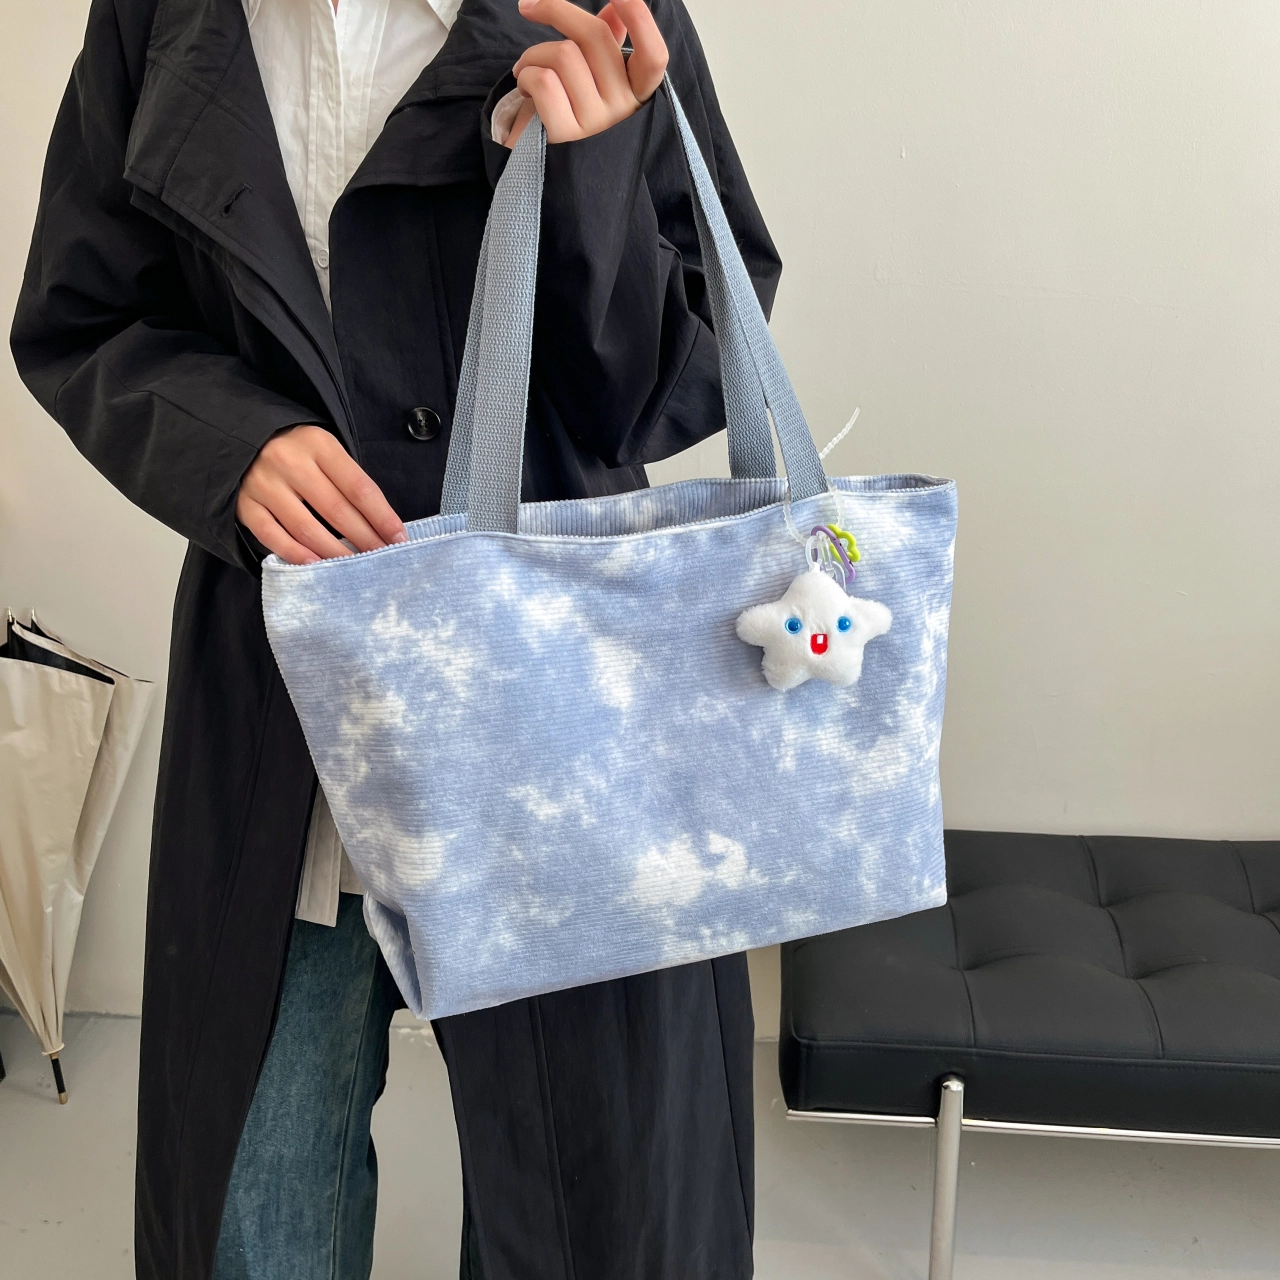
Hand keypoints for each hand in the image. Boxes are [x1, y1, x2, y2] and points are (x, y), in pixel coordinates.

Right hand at [236, 425, 406, 563]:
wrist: (242, 438)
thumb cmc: (297, 450)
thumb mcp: (326, 450)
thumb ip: (348, 480)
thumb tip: (381, 525)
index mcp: (318, 445)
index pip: (359, 488)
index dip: (382, 517)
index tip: (400, 539)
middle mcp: (289, 462)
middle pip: (337, 511)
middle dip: (365, 540)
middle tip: (383, 560)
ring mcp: (264, 484)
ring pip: (306, 529)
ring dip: (335, 553)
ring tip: (355, 569)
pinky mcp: (246, 505)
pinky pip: (272, 537)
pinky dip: (296, 555)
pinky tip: (316, 566)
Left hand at [506, 0, 667, 147]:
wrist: (541, 162)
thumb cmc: (569, 109)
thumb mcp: (593, 78)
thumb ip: (607, 43)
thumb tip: (615, 8)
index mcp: (637, 91)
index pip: (654, 56)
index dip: (641, 20)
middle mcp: (623, 109)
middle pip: (595, 36)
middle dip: (555, 10)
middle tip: (530, 7)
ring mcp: (596, 124)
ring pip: (563, 54)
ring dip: (532, 54)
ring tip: (526, 70)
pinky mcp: (566, 135)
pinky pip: (542, 80)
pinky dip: (524, 74)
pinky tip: (524, 88)